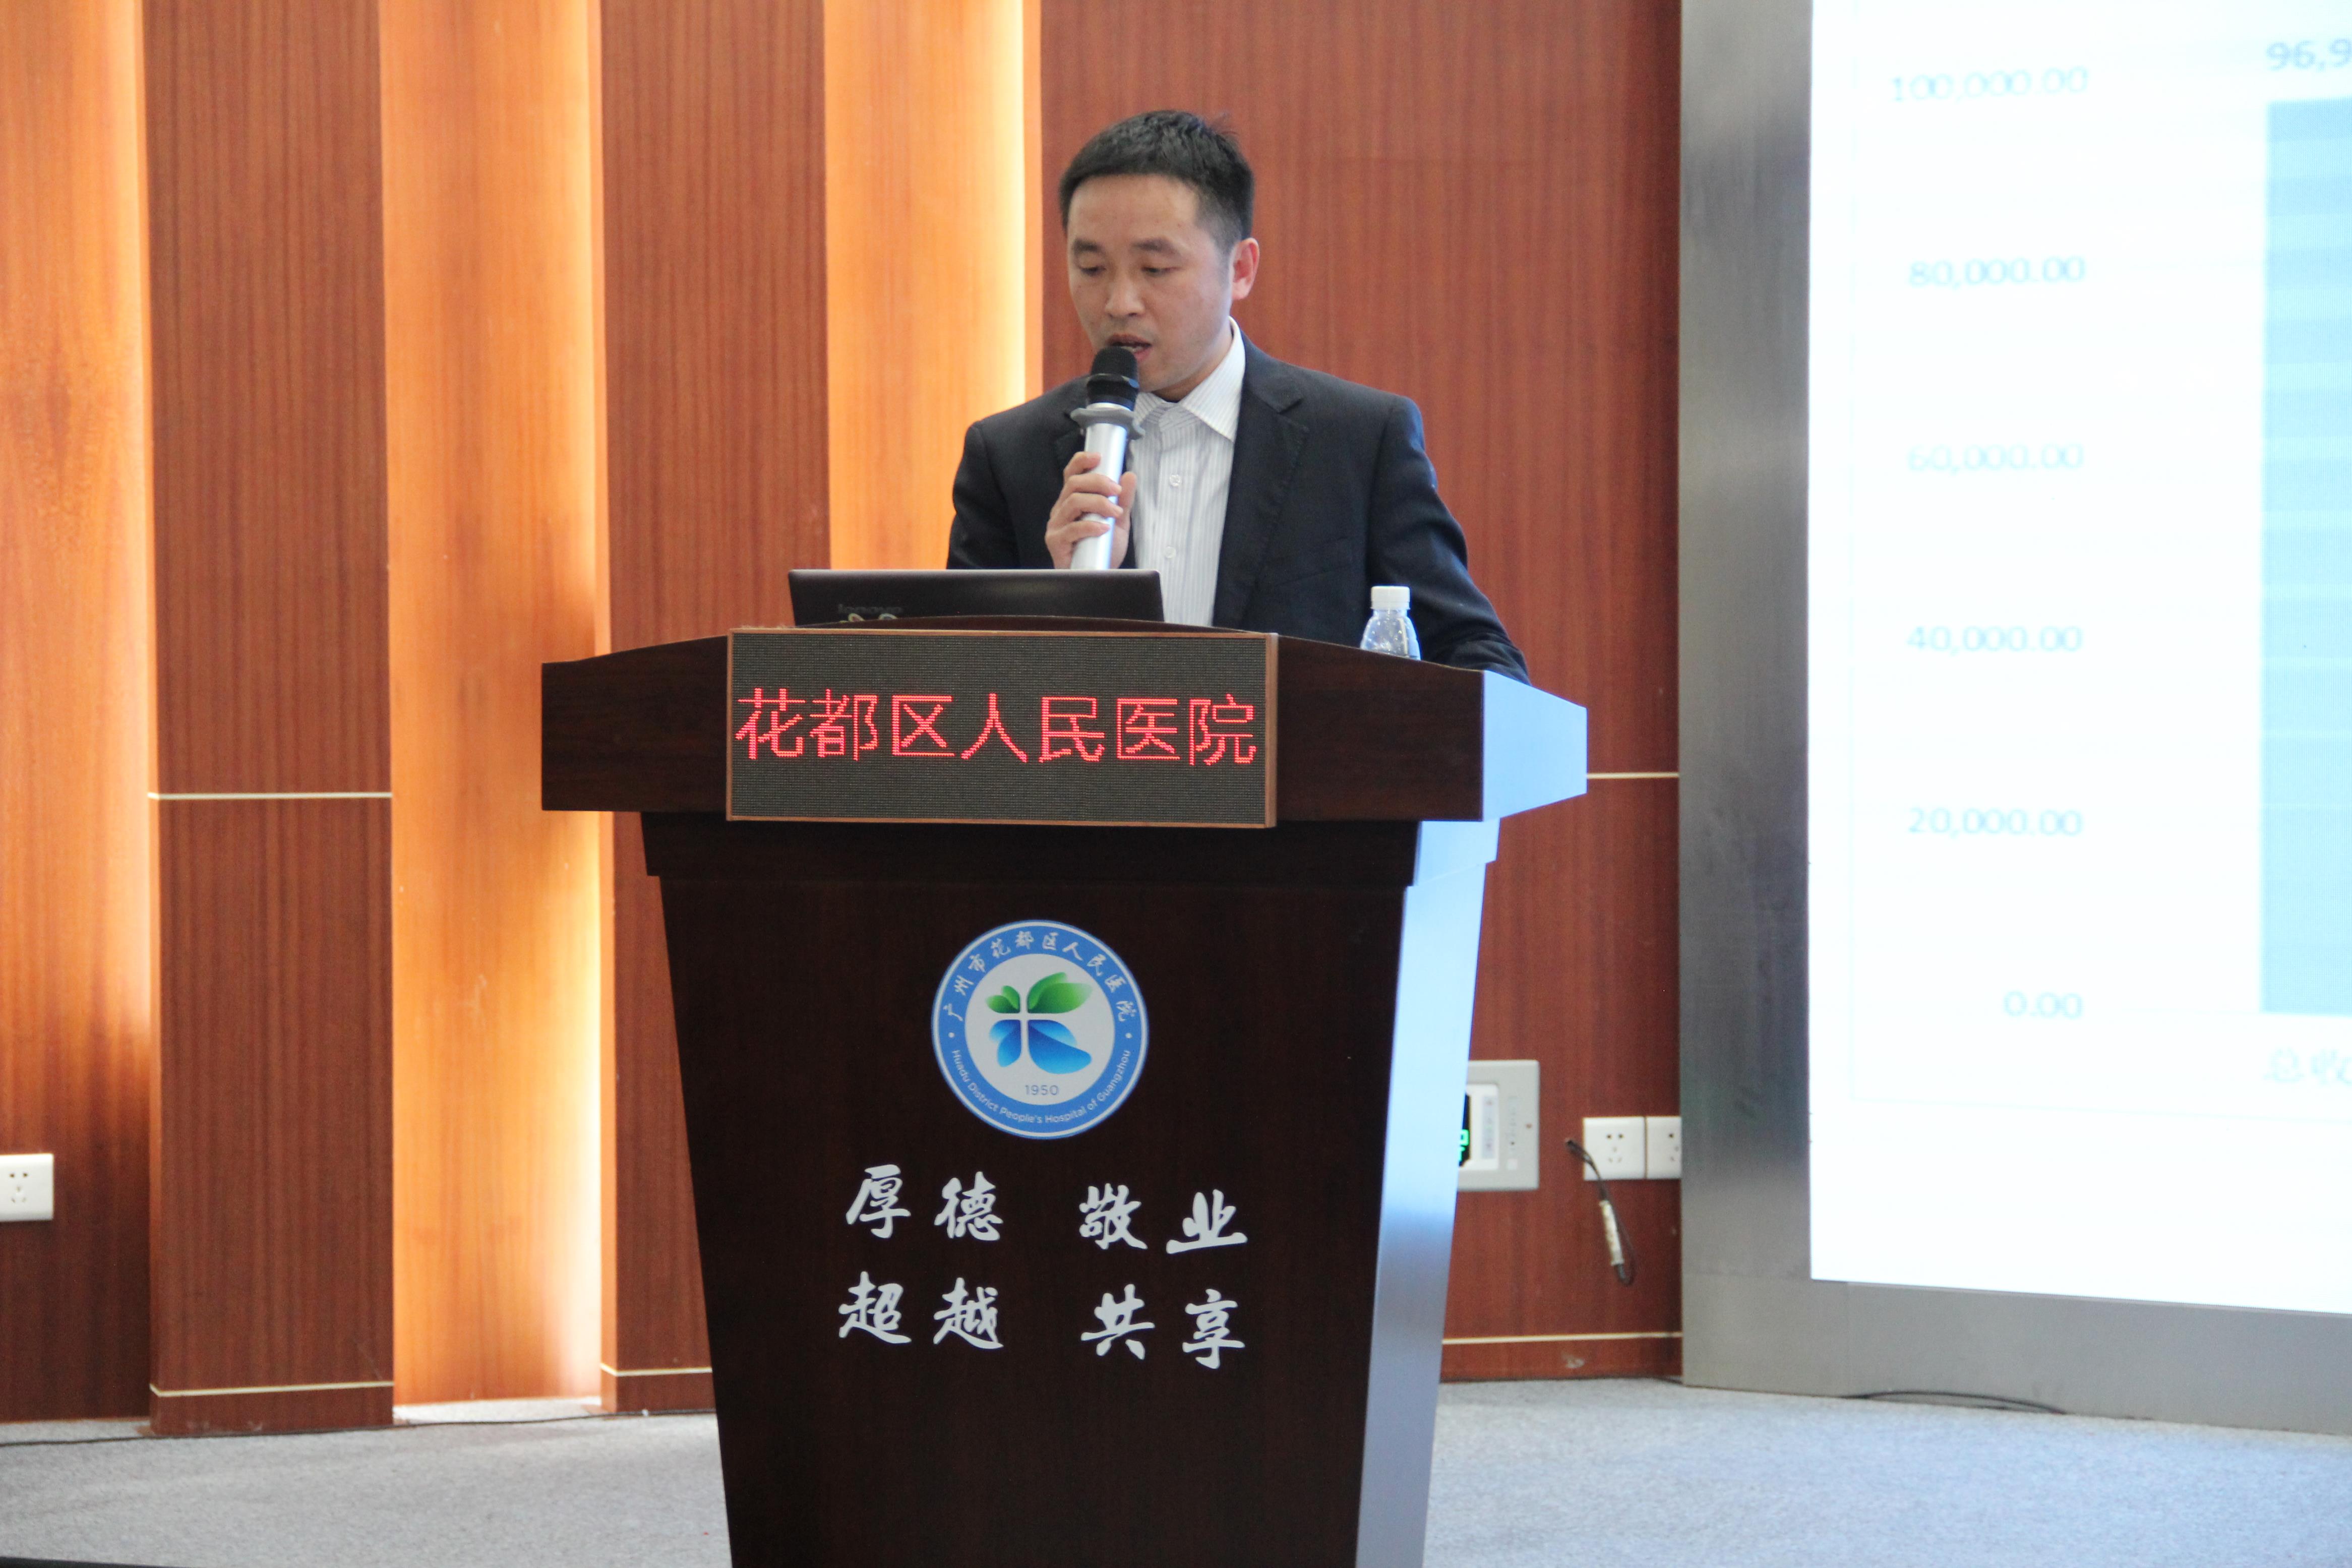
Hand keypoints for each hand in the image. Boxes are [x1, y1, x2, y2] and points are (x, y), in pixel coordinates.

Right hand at [1045, 450, 1135, 568]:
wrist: (1099, 575)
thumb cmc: (1103, 548)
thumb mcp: (1118, 521)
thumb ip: (1123, 500)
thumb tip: (1129, 476)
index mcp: (1072, 500)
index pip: (1071, 474)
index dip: (1082, 461)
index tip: (1100, 457)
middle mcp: (1061, 510)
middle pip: (1074, 484)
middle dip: (1098, 482)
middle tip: (1116, 491)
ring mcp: (1056, 525)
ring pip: (1073, 502)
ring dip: (1098, 503)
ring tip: (1115, 512)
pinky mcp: (1056, 542)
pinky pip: (1071, 528)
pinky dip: (1090, 526)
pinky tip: (1104, 529)